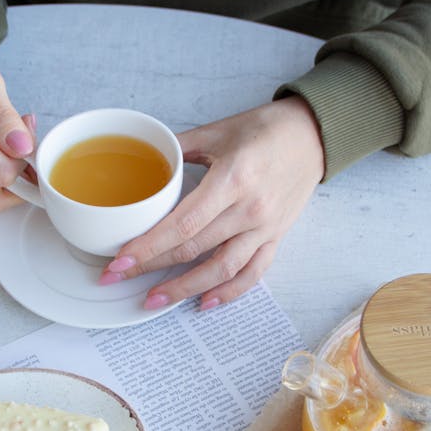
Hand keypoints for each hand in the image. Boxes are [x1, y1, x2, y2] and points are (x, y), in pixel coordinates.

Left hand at [98, 97, 324, 308]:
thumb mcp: (217, 131)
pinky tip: (204, 302)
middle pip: (194, 249)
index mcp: (232, 179)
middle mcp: (249, 209)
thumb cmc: (265, 129)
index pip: (183, 224)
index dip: (148, 246)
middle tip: (117, 279)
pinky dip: (229, 292)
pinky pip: (253, 272)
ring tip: (154, 301)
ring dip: (185, 288)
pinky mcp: (277, 237)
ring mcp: (265, 227)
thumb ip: (178, 148)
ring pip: (222, 268)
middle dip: (152, 267)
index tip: (120, 261)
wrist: (313, 135)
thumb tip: (142, 162)